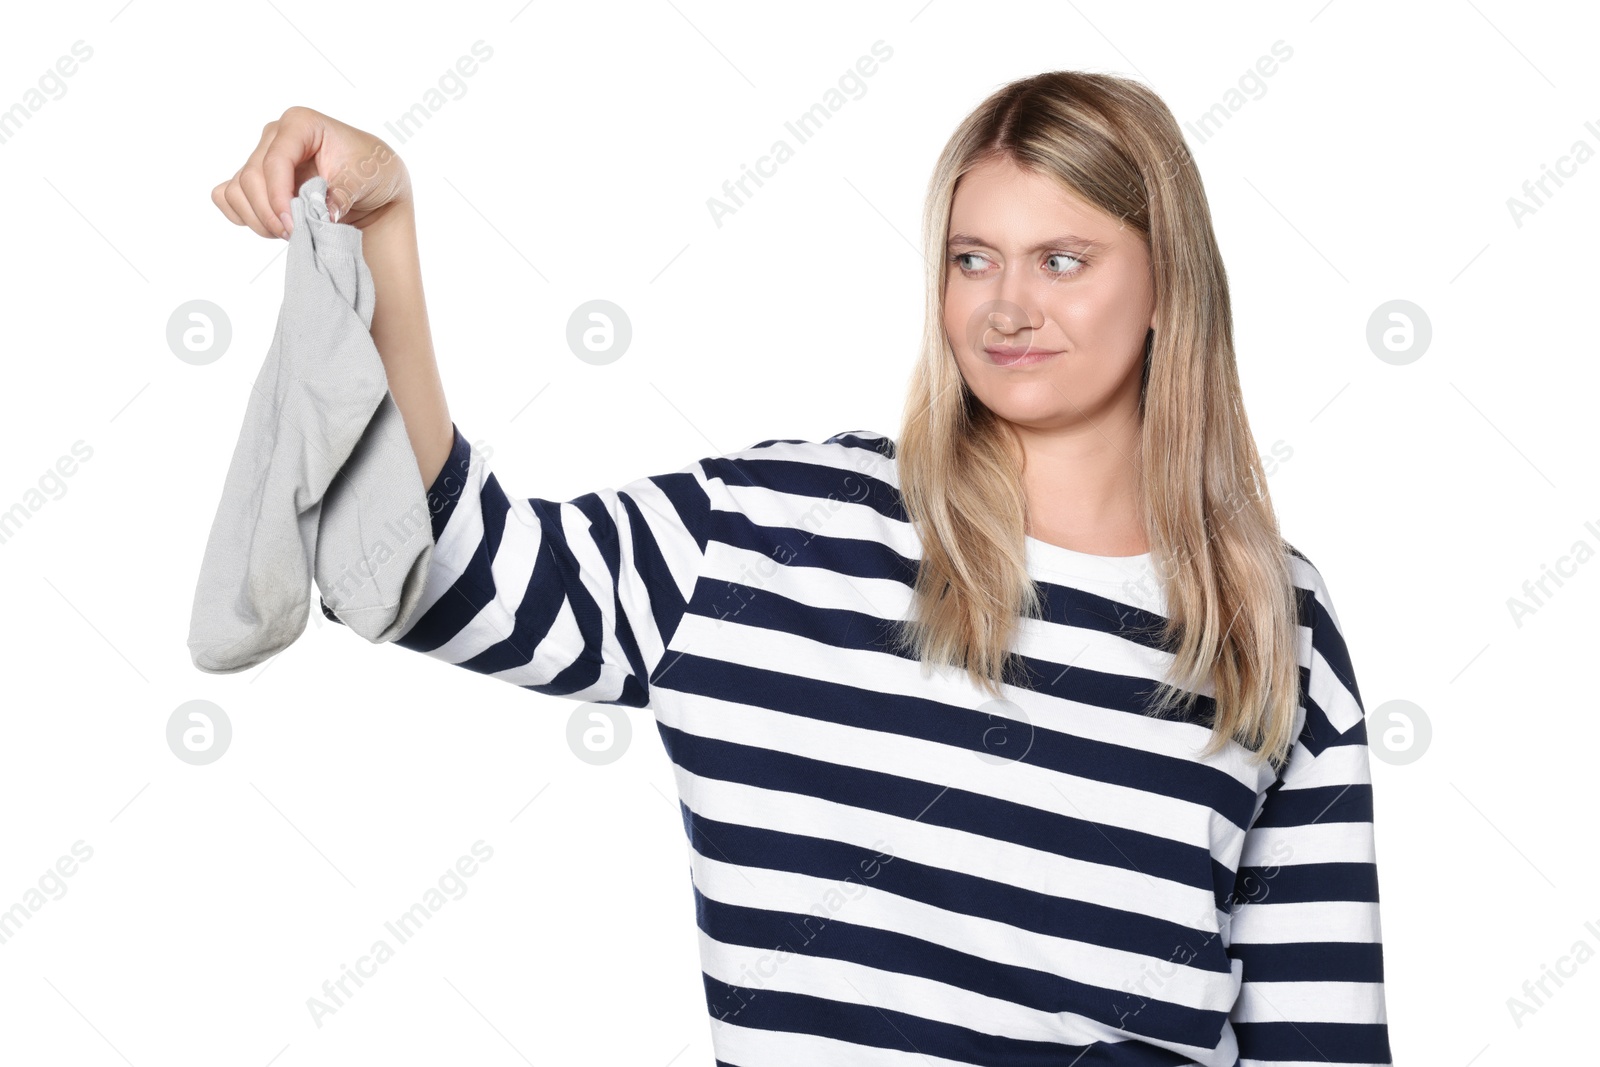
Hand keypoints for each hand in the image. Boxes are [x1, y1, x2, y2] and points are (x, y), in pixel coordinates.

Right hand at [211, 105, 410, 238]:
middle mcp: (274, 136)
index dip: (279, 196)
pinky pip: (227, 197)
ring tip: (290, 234)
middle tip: (297, 235)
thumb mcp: (366, 177)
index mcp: (300, 124)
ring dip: (258, 220)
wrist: (374, 187)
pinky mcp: (254, 180)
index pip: (276, 160)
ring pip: (237, 191)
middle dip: (270, 213)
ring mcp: (260, 157)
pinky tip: (271, 227)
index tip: (293, 225)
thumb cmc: (372, 171)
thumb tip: (320, 215)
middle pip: (251, 178)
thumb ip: (341, 194)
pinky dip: (243, 216)